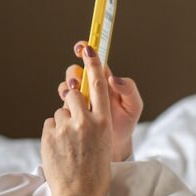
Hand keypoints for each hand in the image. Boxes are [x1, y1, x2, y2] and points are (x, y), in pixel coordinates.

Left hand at [41, 44, 115, 195]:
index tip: (88, 48)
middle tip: (75, 120)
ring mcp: (65, 128)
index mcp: (104, 122)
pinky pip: (50, 125)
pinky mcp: (48, 135)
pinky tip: (60, 151)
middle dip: (71, 101)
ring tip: (69, 146)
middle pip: (72, 95)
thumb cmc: (96, 173)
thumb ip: (94, 122)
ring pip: (60, 112)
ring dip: (63, 123)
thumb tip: (79, 108)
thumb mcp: (104, 143)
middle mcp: (84, 121)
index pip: (98, 85)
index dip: (93, 64)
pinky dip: (53, 134)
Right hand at [57, 41, 142, 161]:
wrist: (115, 146)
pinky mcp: (71, 113)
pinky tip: (70, 109)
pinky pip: (62, 103)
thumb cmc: (126, 123)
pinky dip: (64, 103)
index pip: (93, 61)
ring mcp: (79, 100)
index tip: (83, 49)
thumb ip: (129, 89)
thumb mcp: (133, 106)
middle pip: (75, 72)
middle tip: (77, 81)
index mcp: (104, 81)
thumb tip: (114, 78)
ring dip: (67, 87)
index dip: (86, 50)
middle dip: (73, 73)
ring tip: (73, 94)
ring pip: (67, 86)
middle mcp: (89, 87)